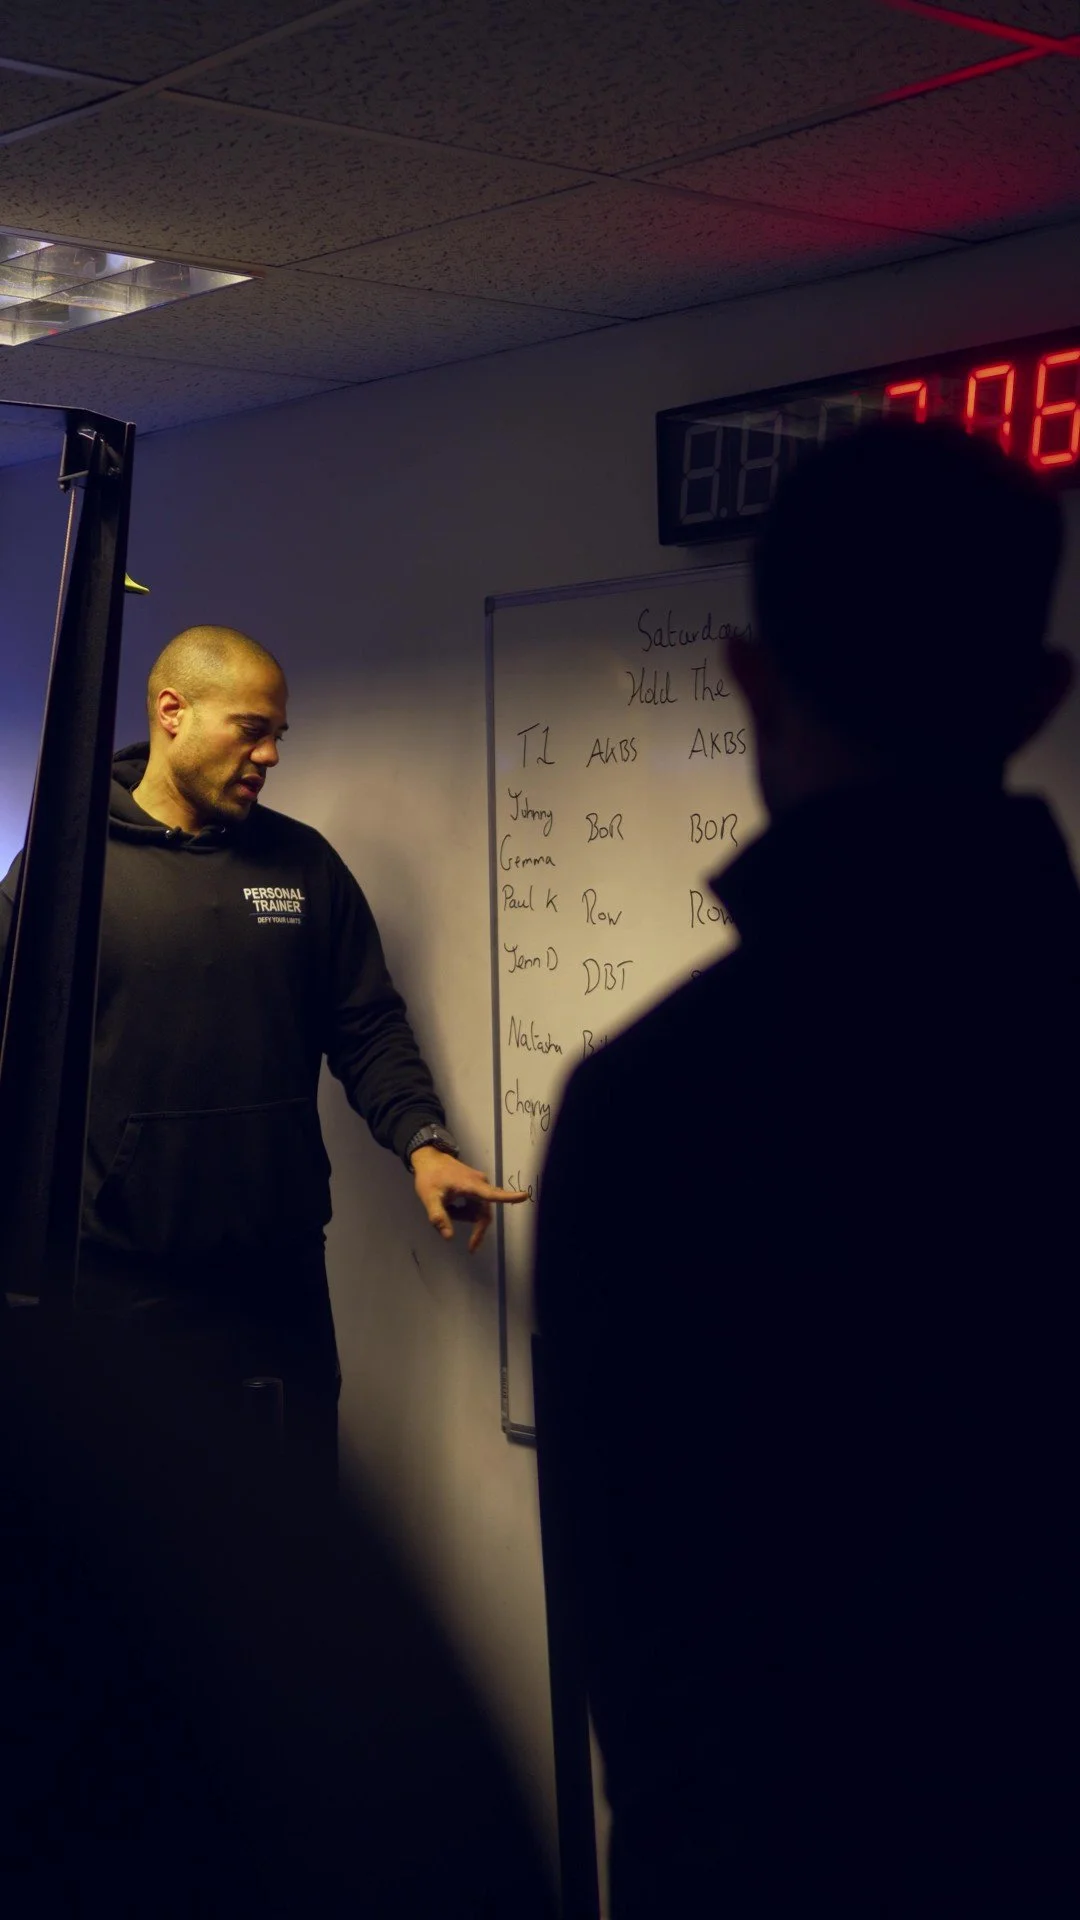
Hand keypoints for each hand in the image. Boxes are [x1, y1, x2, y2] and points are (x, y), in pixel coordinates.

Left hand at [411, 1147, 527, 1253]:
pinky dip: (464, 1211)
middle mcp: (480, 1184)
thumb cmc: (429, 1176)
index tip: (525, 1196)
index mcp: (471, 1185)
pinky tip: (451, 1206)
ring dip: (465, 1217)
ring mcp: (479, 1185)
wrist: (428, 1158)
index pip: (492, 1194)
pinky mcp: (476, 1186)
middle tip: (471, 1248)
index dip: (509, 1197)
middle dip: (477, 1228)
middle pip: (485, 1212)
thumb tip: (449, 1237)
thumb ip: (438, 1217)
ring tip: (447, 1211)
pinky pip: (475, 1205)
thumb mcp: (429, 1198)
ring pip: (479, 1210)